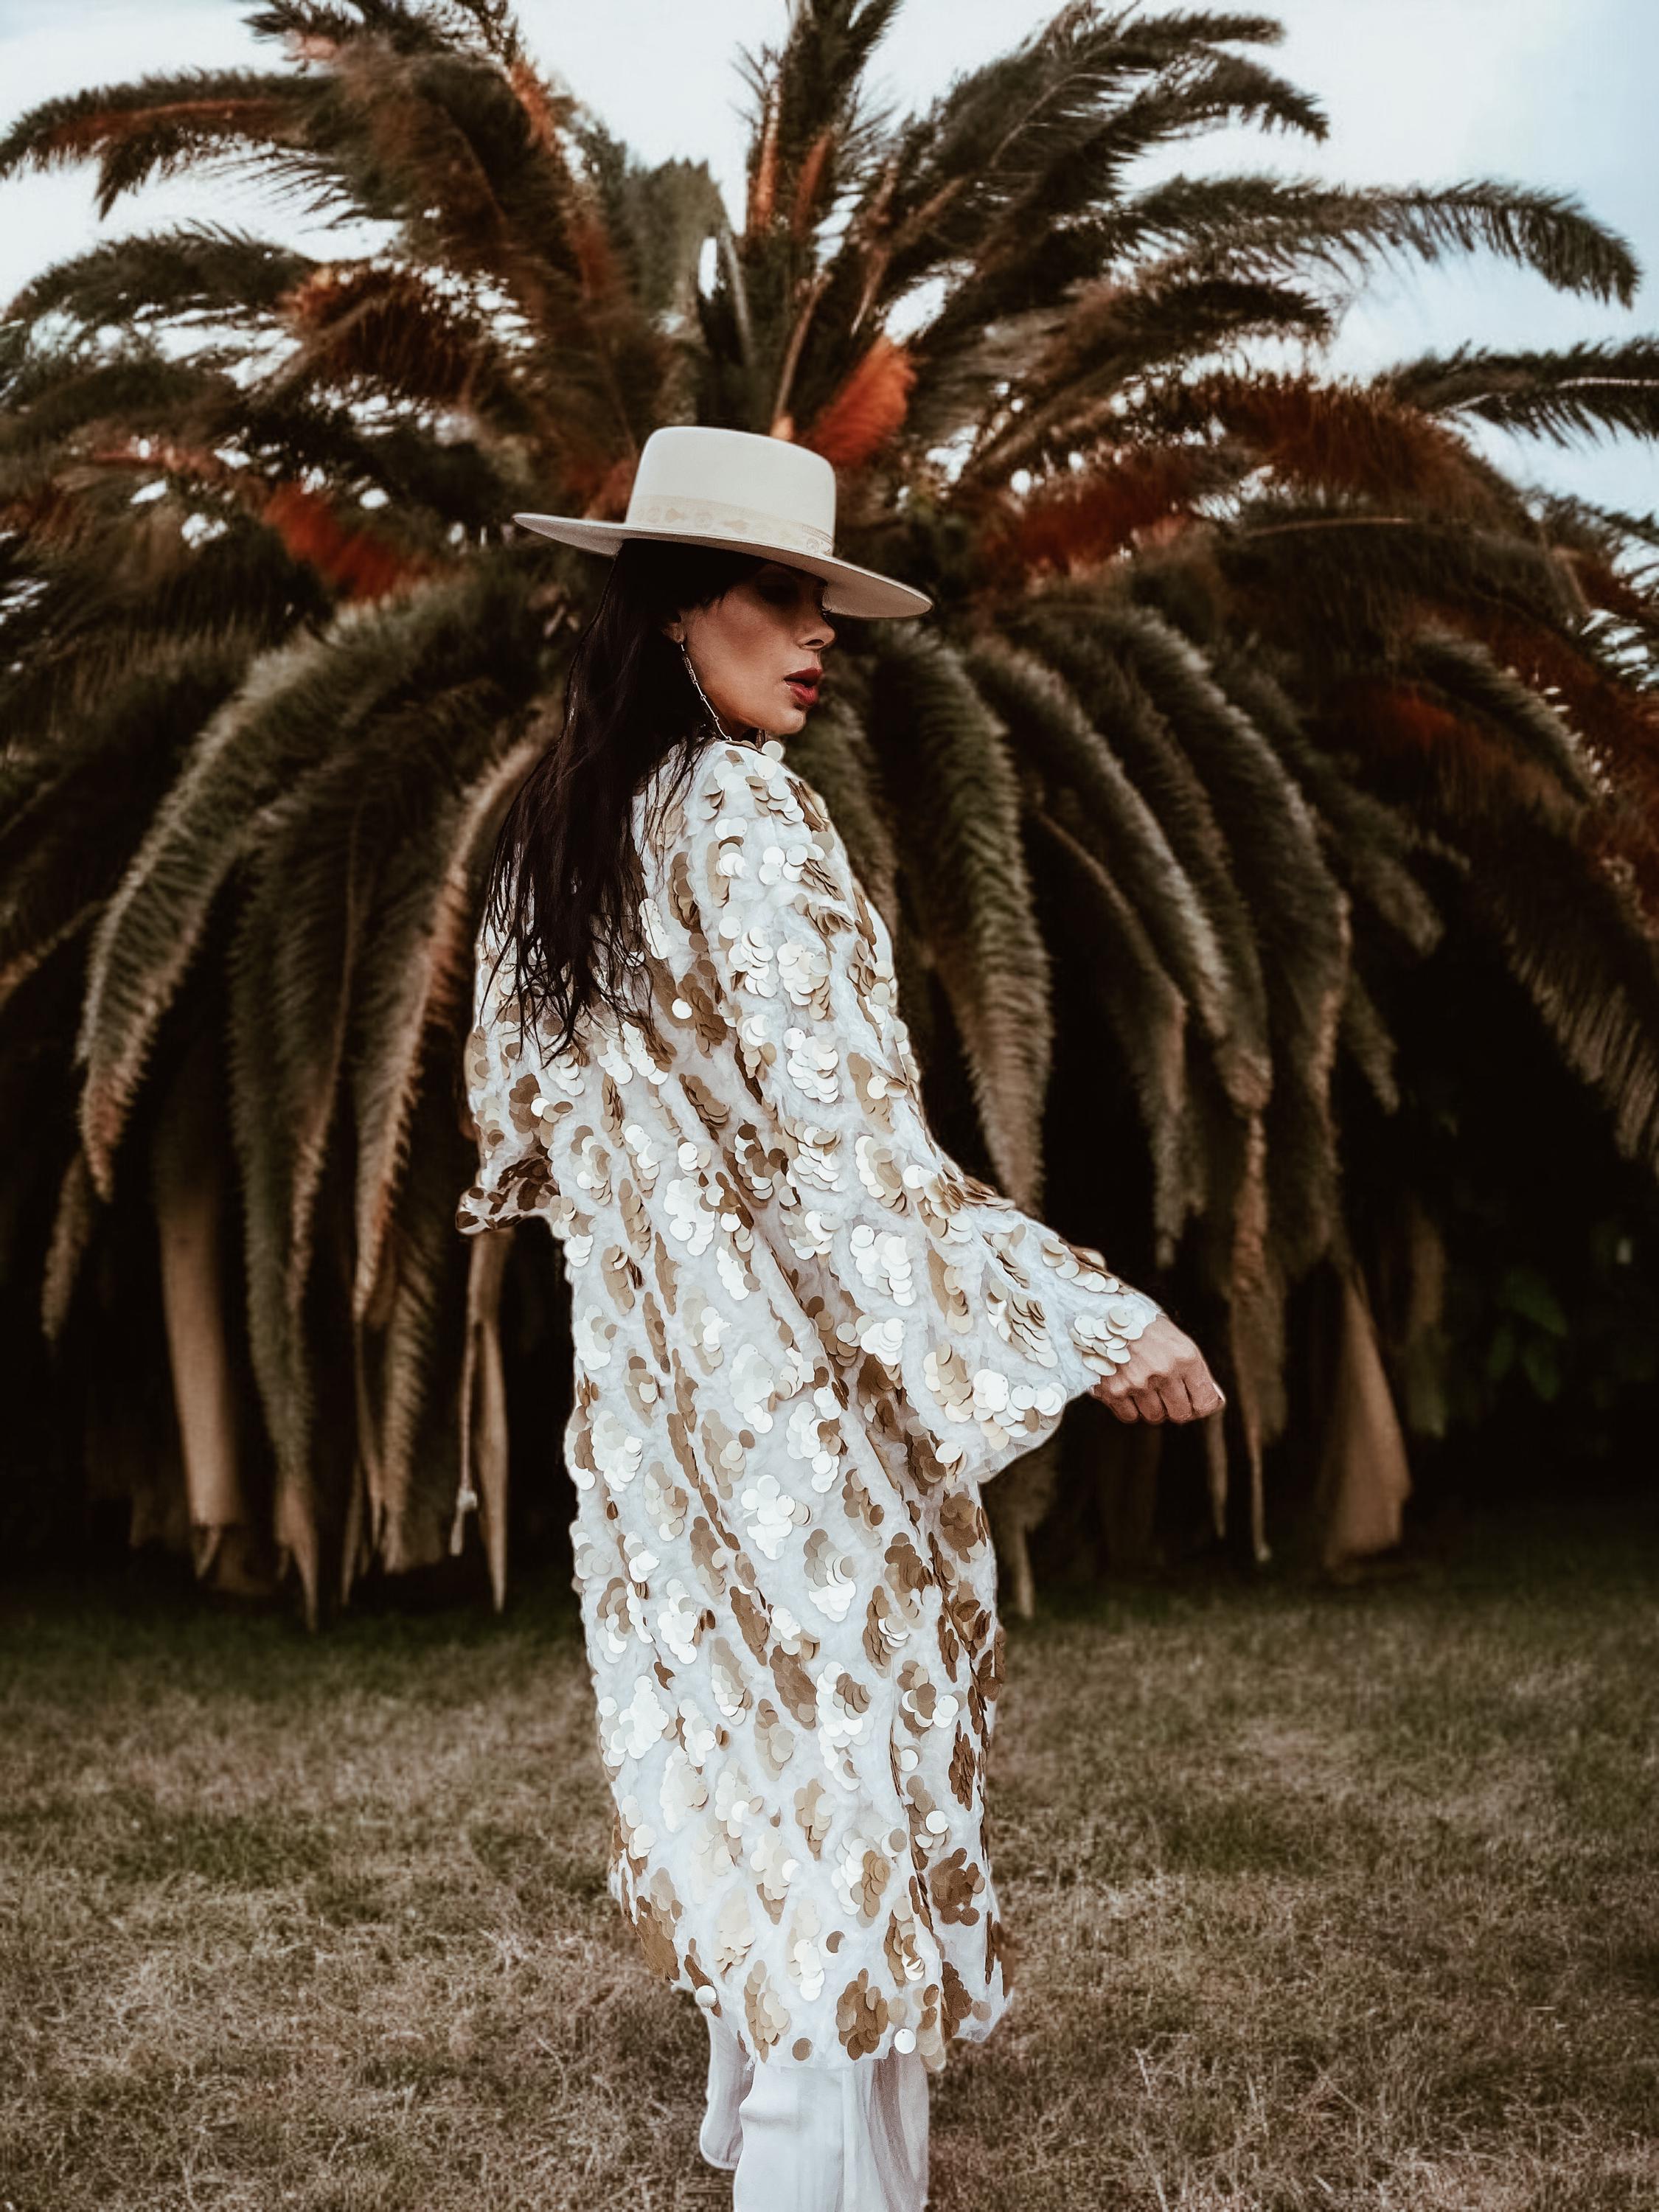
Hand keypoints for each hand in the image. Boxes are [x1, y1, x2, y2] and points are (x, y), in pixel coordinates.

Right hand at [1089, 1312, 1225, 1422]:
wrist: (1099, 1309)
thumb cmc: (1142, 1323)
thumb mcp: (1174, 1338)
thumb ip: (1191, 1369)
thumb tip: (1209, 1401)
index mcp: (1185, 1356)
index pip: (1204, 1402)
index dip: (1201, 1406)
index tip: (1195, 1403)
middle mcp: (1164, 1371)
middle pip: (1180, 1414)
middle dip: (1176, 1408)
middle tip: (1167, 1395)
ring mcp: (1137, 1383)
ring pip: (1155, 1416)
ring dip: (1152, 1407)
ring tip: (1144, 1386)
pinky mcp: (1113, 1390)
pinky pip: (1130, 1416)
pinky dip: (1130, 1408)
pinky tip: (1127, 1389)